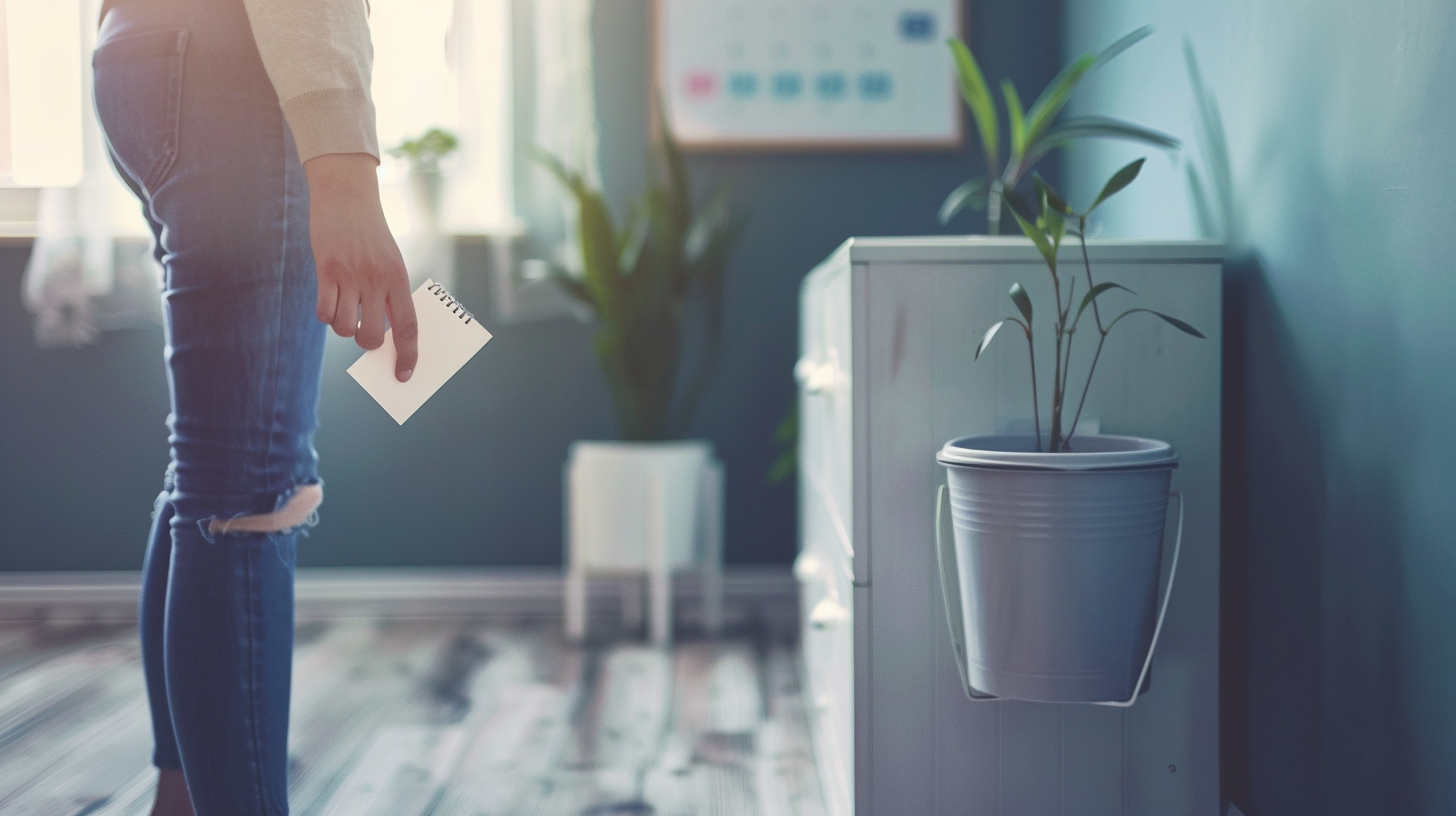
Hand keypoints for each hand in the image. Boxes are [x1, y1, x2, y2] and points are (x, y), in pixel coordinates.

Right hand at [303, 152, 417, 381]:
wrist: (346, 194)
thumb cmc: (370, 234)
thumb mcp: (389, 261)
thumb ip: (389, 295)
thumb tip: (383, 336)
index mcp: (399, 278)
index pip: (408, 327)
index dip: (408, 355)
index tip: (405, 375)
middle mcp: (377, 279)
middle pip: (374, 336)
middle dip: (368, 344)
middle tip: (364, 331)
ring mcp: (350, 275)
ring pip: (345, 328)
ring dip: (344, 328)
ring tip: (344, 308)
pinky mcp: (325, 269)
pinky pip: (323, 312)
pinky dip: (325, 315)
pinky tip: (328, 300)